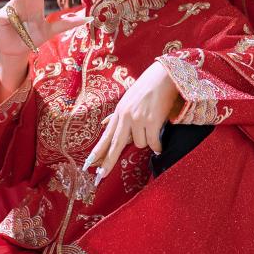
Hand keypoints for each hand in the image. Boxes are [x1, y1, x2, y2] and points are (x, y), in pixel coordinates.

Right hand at [0, 0, 91, 60]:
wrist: (16, 51)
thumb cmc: (32, 38)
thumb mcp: (52, 30)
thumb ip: (67, 24)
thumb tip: (88, 18)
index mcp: (35, 2)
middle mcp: (23, 1)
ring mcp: (12, 7)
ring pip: (16, 2)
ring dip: (19, 15)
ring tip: (21, 28)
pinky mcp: (2, 15)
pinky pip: (8, 14)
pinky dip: (12, 20)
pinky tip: (13, 26)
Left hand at [82, 61, 182, 183]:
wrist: (165, 76)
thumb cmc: (148, 87)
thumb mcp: (128, 99)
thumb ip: (117, 114)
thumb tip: (103, 124)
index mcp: (119, 112)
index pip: (106, 136)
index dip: (97, 152)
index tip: (89, 165)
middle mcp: (126, 117)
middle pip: (115, 145)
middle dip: (107, 163)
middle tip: (100, 177)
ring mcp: (139, 119)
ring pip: (140, 144)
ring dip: (147, 142)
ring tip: (153, 129)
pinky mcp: (152, 121)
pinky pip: (153, 143)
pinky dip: (157, 146)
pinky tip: (160, 145)